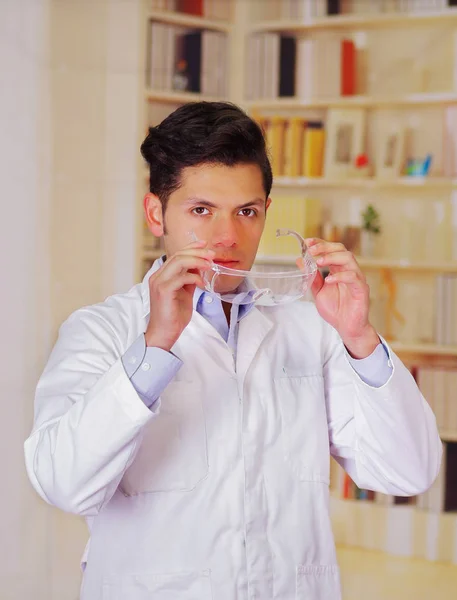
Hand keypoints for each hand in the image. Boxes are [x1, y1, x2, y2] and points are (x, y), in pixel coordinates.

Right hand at [145, 241, 214, 350]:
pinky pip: (181, 277)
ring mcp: (159, 283)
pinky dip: (194, 277)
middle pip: (178, 255)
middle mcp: (157, 276)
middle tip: (211, 255)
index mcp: (161, 275)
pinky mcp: (163, 291)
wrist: (164, 333)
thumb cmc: (174, 316)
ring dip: (197, 261)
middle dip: (197, 252)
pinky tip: (201, 284)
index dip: (190, 247)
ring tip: (209, 265)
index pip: (176, 255)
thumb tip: (200, 268)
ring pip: (178, 262)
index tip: (204, 245)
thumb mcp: (184, 293)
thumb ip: (189, 280)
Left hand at [304, 239, 379, 358]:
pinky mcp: (361, 289)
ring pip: (349, 259)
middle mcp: (349, 270)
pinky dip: (340, 276)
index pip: (331, 249)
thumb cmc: (335, 310)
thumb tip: (300, 261)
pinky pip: (353, 277)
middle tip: (311, 250)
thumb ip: (311, 277)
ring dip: (332, 258)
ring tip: (318, 262)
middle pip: (341, 249)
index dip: (320, 243)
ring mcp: (357, 279)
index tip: (307, 242)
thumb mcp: (318, 292)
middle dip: (325, 247)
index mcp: (339, 269)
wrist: (347, 328)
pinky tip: (329, 280)